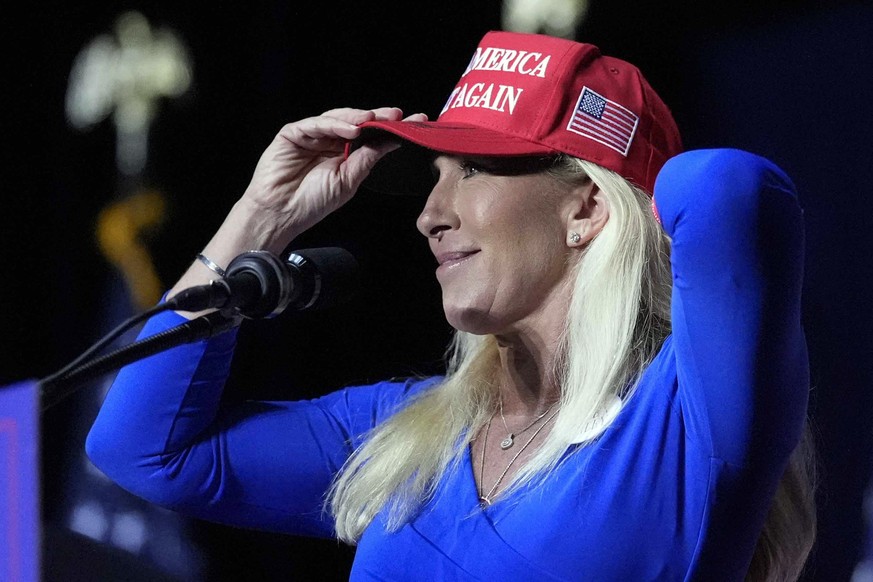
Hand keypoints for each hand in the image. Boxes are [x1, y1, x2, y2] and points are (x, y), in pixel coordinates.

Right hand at [242, 107, 426, 241]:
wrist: (281, 214)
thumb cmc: (312, 202)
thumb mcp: (349, 181)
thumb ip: (367, 159)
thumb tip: (392, 141)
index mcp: (344, 152)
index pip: (370, 135)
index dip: (389, 128)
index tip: (414, 123)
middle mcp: (329, 140)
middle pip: (356, 122)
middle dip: (377, 118)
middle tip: (397, 116)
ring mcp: (311, 135)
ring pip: (337, 119)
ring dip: (356, 118)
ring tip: (374, 119)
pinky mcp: (292, 133)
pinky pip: (315, 125)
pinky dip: (334, 125)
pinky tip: (351, 130)